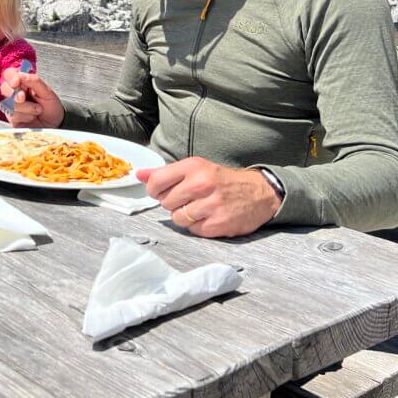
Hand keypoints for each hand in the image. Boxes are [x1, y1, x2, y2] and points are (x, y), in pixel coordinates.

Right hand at [0, 71, 64, 127]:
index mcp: (23, 83)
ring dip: (26, 107)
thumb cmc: (50, 105)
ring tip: (38, 110)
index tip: (16, 82)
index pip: (10, 74)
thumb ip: (34, 81)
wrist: (55, 123)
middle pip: (4, 88)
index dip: (11, 77)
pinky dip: (26, 116)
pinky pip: (13, 116)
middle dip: (14, 94)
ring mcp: (12, 106)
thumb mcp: (47, 92)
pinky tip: (33, 117)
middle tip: (24, 97)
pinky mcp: (12, 119)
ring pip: (9, 104)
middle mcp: (15, 93)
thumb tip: (21, 75)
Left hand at [136, 157, 281, 237]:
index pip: (156, 182)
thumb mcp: (195, 169)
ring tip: (198, 209)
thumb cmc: (221, 180)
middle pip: (165, 202)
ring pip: (177, 218)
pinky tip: (208, 217)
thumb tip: (138, 174)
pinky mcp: (219, 224)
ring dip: (184, 216)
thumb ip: (165, 173)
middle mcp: (202, 184)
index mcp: (194, 167)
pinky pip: (193, 230)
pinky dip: (198, 226)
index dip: (155, 190)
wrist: (259, 193)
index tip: (162, 191)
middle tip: (187, 199)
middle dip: (173, 203)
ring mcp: (211, 205)